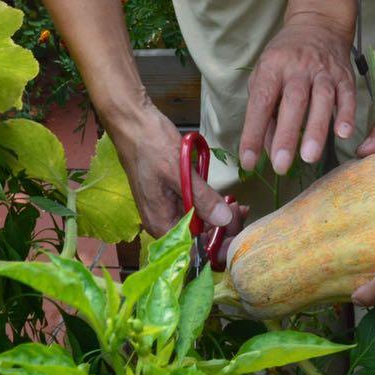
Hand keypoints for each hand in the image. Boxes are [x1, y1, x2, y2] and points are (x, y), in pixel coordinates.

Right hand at [111, 101, 232, 238]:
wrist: (133, 123)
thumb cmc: (151, 145)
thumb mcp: (179, 171)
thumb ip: (201, 198)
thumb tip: (223, 220)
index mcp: (161, 223)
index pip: (193, 251)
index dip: (217, 244)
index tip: (236, 225)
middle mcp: (162, 223)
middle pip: (197, 241)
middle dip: (222, 230)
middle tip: (241, 211)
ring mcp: (167, 210)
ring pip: (198, 226)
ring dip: (219, 220)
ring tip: (238, 206)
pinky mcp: (171, 198)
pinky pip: (194, 211)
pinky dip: (210, 208)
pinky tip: (226, 201)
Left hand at [239, 16, 356, 176]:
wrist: (318, 24)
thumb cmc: (285, 57)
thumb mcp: (265, 75)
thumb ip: (264, 111)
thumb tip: (264, 148)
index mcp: (273, 67)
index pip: (261, 101)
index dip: (253, 132)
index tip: (248, 160)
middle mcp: (298, 67)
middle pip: (293, 101)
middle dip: (287, 134)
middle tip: (281, 165)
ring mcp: (323, 70)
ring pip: (322, 99)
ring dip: (316, 128)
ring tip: (310, 157)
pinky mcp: (345, 75)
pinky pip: (348, 95)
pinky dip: (347, 114)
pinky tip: (344, 134)